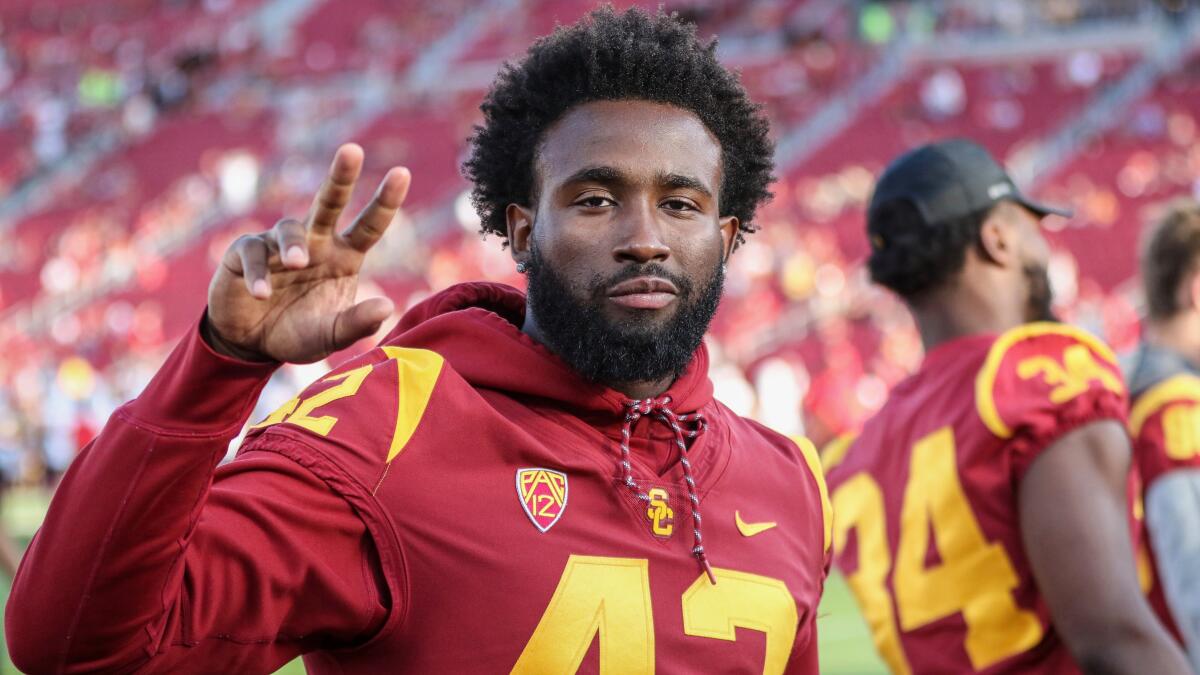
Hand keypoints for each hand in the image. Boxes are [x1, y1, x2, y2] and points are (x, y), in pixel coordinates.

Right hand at [205, 143, 410, 363]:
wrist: (250, 343)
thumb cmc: (298, 332)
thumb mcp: (330, 336)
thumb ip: (356, 324)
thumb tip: (387, 306)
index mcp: (343, 257)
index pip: (370, 226)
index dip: (385, 201)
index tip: (402, 173)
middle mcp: (315, 243)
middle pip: (329, 202)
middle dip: (340, 176)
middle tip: (352, 150)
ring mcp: (279, 244)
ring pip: (290, 228)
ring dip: (293, 244)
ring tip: (297, 263)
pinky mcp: (246, 252)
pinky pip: (254, 253)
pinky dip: (259, 273)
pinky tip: (262, 294)